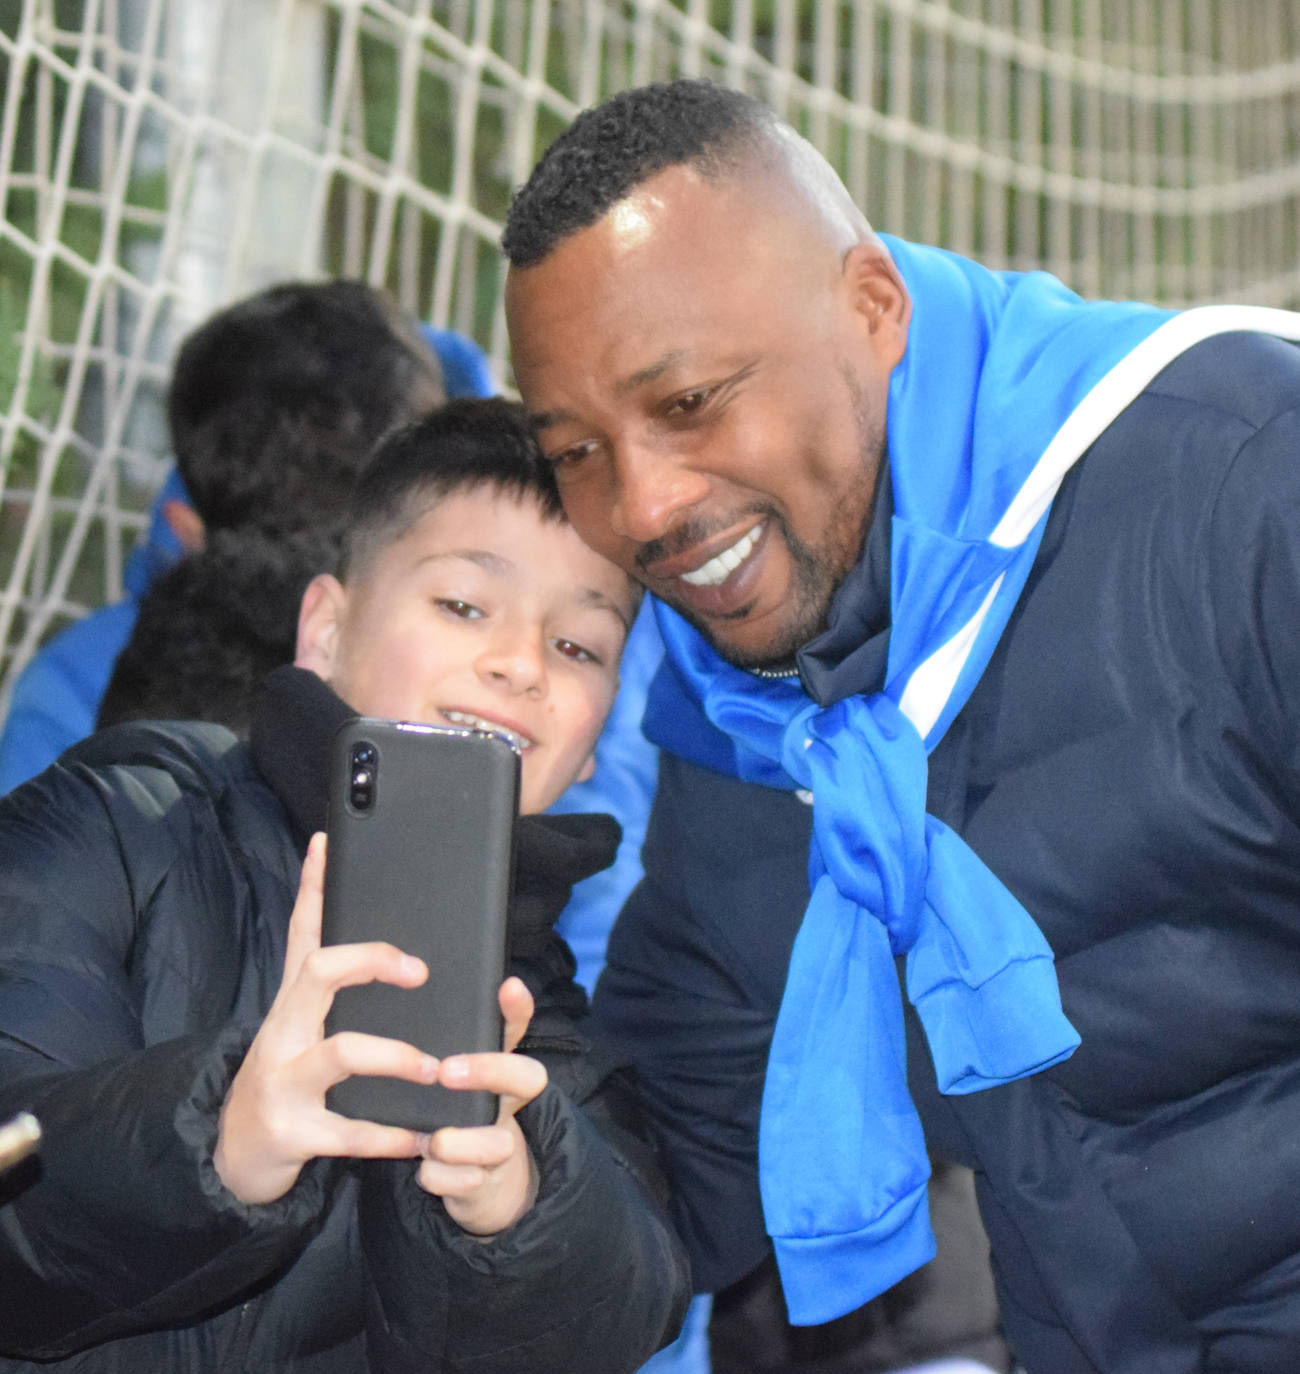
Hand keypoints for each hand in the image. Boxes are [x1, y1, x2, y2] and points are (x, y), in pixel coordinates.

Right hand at [215, 833, 438, 1204]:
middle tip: (421, 972)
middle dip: (370, 961)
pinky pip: (348, 1131)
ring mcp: (285, 1080)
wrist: (236, 1152)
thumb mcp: (299, 1017)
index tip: (328, 845)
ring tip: (435, 1066)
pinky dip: (389, 1135)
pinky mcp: (294, 1132)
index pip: (303, 930)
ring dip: (395, 1056)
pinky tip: (425, 1136)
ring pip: (341, 1053)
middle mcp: (284, 1030)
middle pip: (317, 973)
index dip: (313, 887)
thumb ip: (322, 966)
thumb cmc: (286, 1070)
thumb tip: (334, 896)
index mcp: (294, 1000)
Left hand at [415, 976, 546, 1236]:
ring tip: (432, 1140)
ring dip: (458, 1141)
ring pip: (496, 1143)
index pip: (518, 1030)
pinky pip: (461, 1181)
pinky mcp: (480, 1185)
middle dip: (489, 1071)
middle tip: (446, 1071)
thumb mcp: (460, 1079)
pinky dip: (439, 1176)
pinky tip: (425, 1168)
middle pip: (528, 1078)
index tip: (508, 986)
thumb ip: (451, 1044)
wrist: (482, 1182)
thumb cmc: (461, 1115)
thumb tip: (432, 990)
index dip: (517, 1009)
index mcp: (500, 1072)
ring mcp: (499, 1147)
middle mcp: (507, 1104)